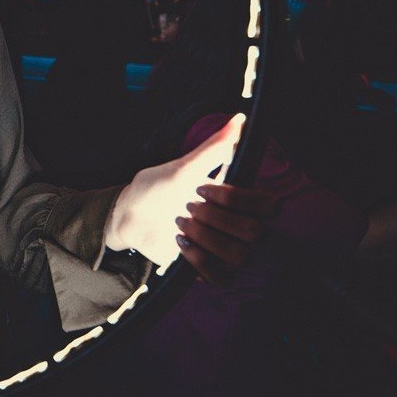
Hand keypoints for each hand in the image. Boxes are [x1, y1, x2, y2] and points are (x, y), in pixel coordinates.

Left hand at [106, 114, 277, 282]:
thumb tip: (239, 118)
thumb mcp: (183, 167)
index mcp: (236, 198)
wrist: (128, 215)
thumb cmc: (156, 186)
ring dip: (204, 238)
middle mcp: (235, 224)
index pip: (268, 206)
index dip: (238, 200)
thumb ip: (214, 147)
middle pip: (253, 232)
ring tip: (180, 226)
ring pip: (239, 256)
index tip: (205, 190)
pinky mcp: (208, 269)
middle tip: (188, 208)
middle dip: (215, 219)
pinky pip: (221, 277)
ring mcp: (223, 248)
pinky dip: (199, 261)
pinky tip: (180, 245)